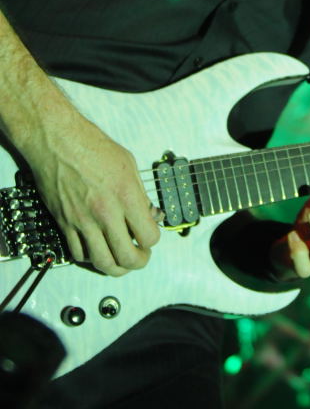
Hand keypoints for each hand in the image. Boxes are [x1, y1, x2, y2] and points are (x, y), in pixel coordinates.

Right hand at [27, 108, 160, 276]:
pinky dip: (91, 258)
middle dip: (139, 262)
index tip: (150, 235)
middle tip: (141, 256)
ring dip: (116, 267)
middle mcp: (105, 212)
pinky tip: (97, 249)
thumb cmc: (92, 146)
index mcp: (126, 195)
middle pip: (127, 257)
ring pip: (102, 262)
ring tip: (121, 259)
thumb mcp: (128, 164)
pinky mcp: (64, 223)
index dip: (153, 239)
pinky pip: (78, 254)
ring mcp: (82, 220)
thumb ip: (139, 193)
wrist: (57, 141)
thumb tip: (147, 215)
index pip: (149, 236)